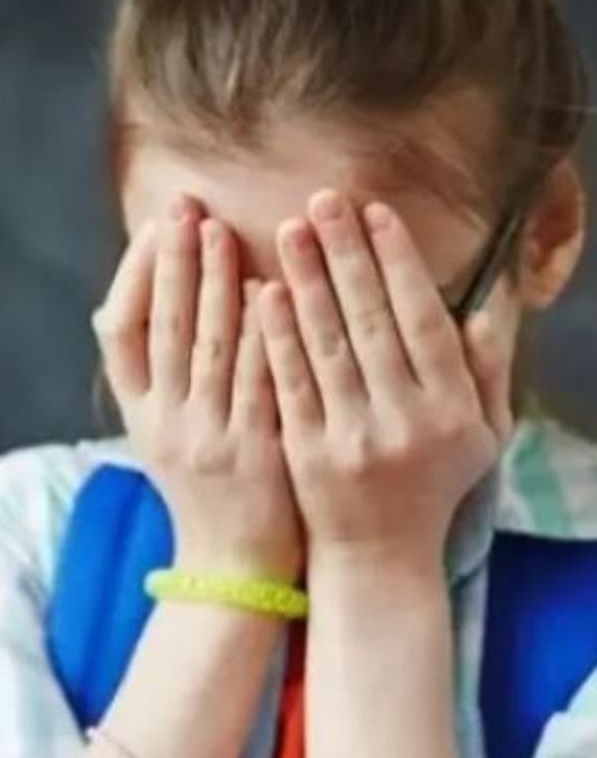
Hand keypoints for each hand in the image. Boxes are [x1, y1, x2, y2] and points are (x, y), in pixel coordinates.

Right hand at [94, 197, 300, 580]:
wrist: (235, 566)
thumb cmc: (208, 488)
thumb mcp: (164, 434)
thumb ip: (160, 375)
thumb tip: (147, 301)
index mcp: (138, 414)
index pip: (119, 332)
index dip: (136, 277)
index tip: (155, 228)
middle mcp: (164, 422)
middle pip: (164, 327)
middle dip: (174, 261)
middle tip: (187, 205)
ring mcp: (209, 437)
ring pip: (208, 346)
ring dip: (215, 283)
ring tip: (224, 230)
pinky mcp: (256, 450)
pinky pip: (258, 378)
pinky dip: (262, 332)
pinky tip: (272, 290)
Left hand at [258, 191, 509, 569]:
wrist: (379, 558)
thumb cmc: (433, 482)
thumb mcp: (483, 429)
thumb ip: (487, 361)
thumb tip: (495, 290)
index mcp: (453, 408)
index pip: (423, 319)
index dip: (399, 262)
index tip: (376, 212)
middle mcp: (406, 420)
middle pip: (372, 323)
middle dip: (346, 255)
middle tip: (322, 200)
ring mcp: (353, 439)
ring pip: (327, 347)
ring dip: (307, 282)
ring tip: (288, 229)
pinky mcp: (306, 454)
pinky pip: (289, 385)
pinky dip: (276, 338)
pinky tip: (262, 293)